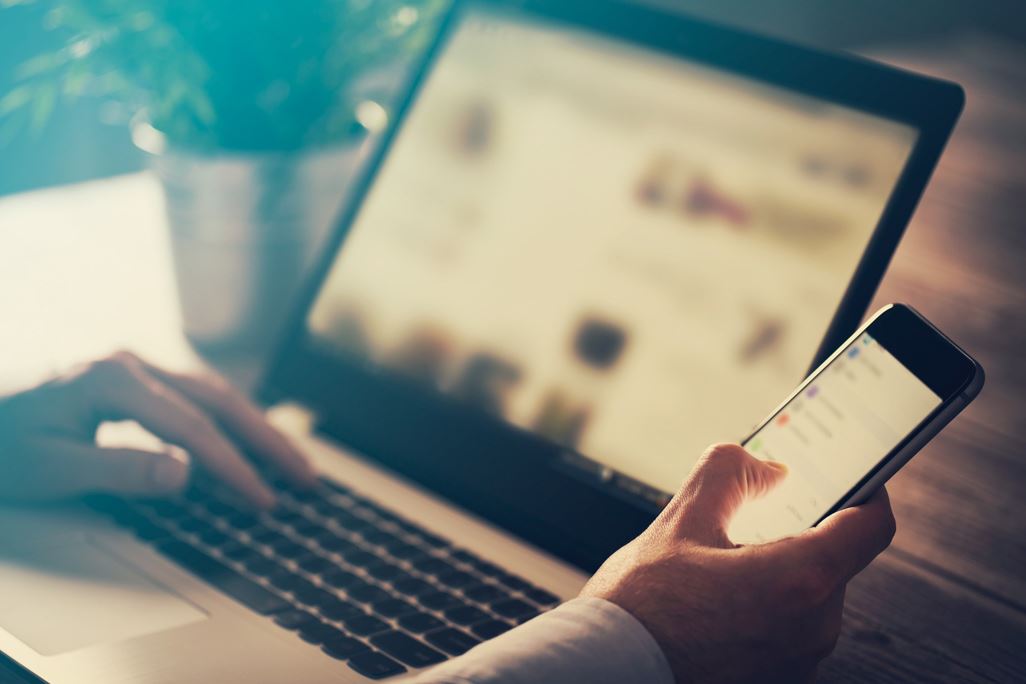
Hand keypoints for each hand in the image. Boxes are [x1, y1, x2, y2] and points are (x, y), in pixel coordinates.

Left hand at [0, 351, 315, 507]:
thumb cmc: (0, 444)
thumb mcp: (46, 466)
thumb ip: (117, 469)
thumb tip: (185, 473)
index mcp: (112, 378)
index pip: (192, 426)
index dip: (233, 465)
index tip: (263, 498)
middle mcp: (130, 362)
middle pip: (218, 399)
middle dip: (267, 439)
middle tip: (307, 476)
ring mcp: (134, 366)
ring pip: (214, 393)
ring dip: (257, 427)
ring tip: (294, 460)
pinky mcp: (133, 379)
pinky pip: (197, 397)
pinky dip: (231, 421)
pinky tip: (248, 438)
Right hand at [580, 443, 894, 682]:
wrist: (608, 671)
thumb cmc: (640, 608)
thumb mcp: (679, 521)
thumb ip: (727, 474)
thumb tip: (763, 466)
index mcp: (799, 580)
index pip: (872, 525)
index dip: (869, 491)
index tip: (852, 475)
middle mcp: (813, 628)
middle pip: (833, 560)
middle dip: (799, 531)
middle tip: (755, 514)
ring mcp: (798, 663)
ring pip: (809, 596)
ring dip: (779, 571)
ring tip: (720, 564)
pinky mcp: (778, 681)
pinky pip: (789, 630)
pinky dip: (766, 607)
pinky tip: (717, 601)